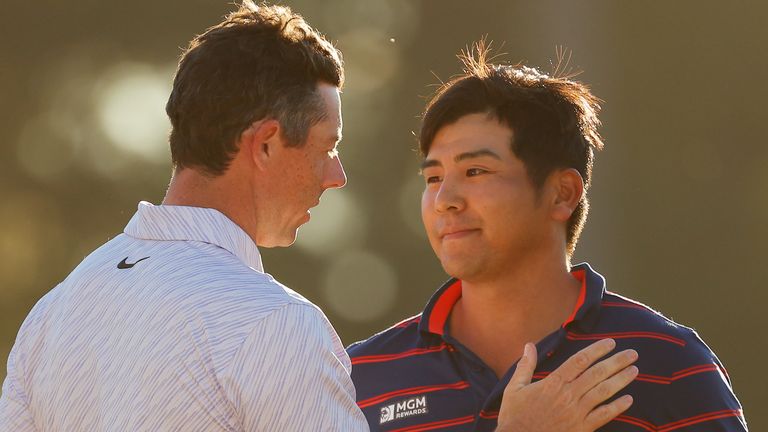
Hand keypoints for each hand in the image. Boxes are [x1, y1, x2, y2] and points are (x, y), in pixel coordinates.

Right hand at [496, 338, 637, 431]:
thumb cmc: (515, 416)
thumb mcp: (515, 387)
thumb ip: (525, 365)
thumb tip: (529, 345)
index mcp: (553, 382)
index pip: (580, 360)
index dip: (597, 350)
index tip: (611, 342)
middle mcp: (568, 395)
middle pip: (597, 373)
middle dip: (617, 362)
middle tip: (633, 353)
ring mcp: (577, 412)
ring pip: (604, 392)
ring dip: (621, 380)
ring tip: (634, 370)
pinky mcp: (581, 428)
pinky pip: (603, 415)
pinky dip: (617, 407)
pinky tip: (629, 400)